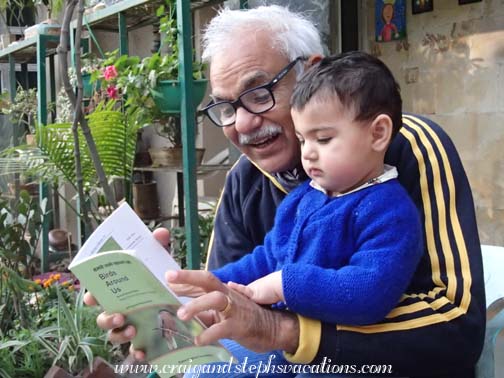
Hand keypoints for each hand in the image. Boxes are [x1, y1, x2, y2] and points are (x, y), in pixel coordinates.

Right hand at [83, 227, 170, 359]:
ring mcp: (128, 325)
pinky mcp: (141, 338)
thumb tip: (160, 234)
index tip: (90, 297)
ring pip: (114, 335)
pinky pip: (134, 349)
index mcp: (118, 290)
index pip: (97, 294)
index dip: (91, 296)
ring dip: (120, 335)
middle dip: (107, 318)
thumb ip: (158, 247)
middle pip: (102, 318)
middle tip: (119, 314)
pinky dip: (137, 352)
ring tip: (133, 330)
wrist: (178, 295)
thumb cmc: (158, 276)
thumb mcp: (159, 260)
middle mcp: (118, 309)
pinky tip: (144, 351)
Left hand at [167, 269, 299, 352]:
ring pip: (215, 300)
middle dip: (188, 277)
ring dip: (197, 305)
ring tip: (181, 314)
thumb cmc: (243, 318)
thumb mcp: (220, 312)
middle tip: (169, 279)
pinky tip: (197, 340)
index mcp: (222, 290)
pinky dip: (208, 334)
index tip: (167, 276)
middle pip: (208, 280)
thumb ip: (202, 310)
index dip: (184, 278)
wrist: (272, 328)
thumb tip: (180, 309)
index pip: (202, 279)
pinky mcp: (239, 325)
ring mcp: (234, 309)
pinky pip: (222, 328)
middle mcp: (227, 295)